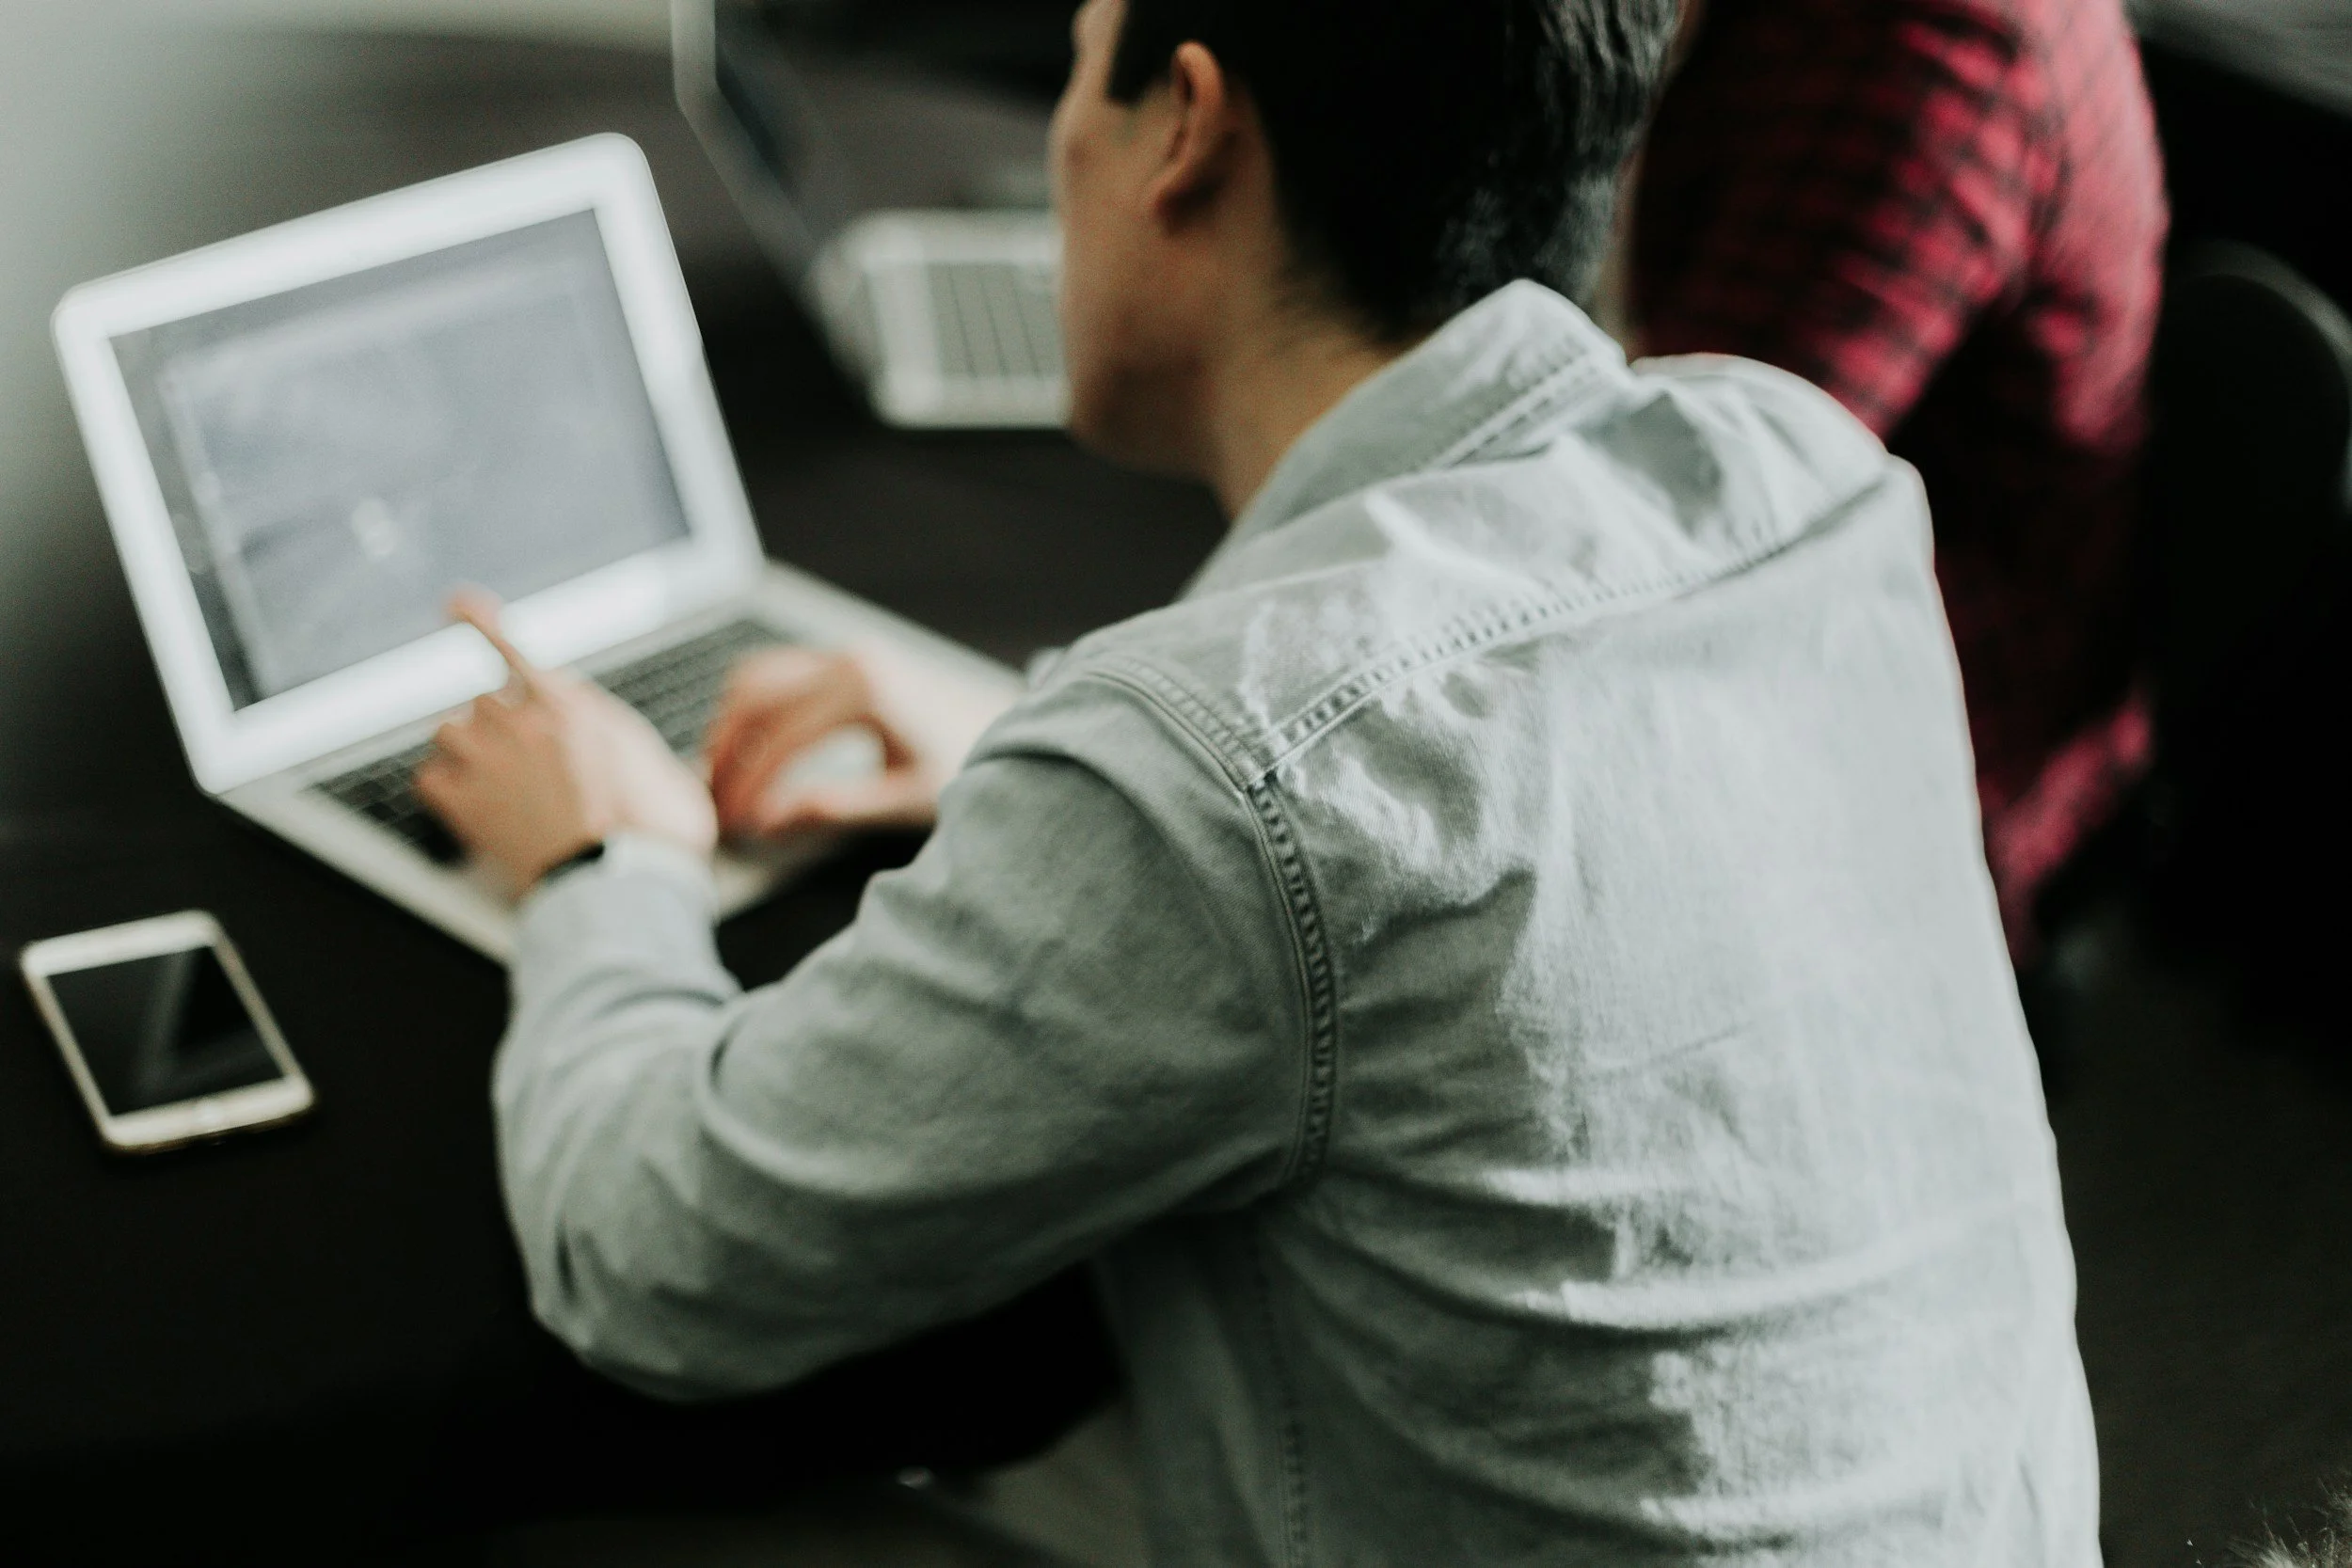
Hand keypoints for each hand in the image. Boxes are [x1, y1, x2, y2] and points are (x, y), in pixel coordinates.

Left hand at [416, 595, 717, 892]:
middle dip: (499, 727)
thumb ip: (638, 750)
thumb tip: (656, 764)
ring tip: (493, 783)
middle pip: (484, 701)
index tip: (455, 602)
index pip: (511, 648)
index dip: (479, 620)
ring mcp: (489, 760)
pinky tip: (467, 805)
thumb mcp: (663, 768)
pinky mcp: (464, 802)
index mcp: (572, 705)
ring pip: (449, 732)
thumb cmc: (655, 830)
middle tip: (522, 763)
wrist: (624, 880)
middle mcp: (524, 721)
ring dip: (465, 752)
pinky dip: (444, 789)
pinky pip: (429, 779)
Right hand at [705, 641, 1014, 838]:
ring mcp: (842, 652)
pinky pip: (773, 672)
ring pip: (754, 678)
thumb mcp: (906, 797)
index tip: (736, 825)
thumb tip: (770, 822)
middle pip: (754, 699)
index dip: (751, 787)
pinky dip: (748, 709)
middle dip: (727, 756)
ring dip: (729, 727)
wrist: (1001, 726)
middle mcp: (848, 659)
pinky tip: (744, 751)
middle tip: (715, 807)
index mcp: (866, 691)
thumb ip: (836, 808)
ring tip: (722, 783)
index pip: (783, 740)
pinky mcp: (841, 657)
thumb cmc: (964, 761)